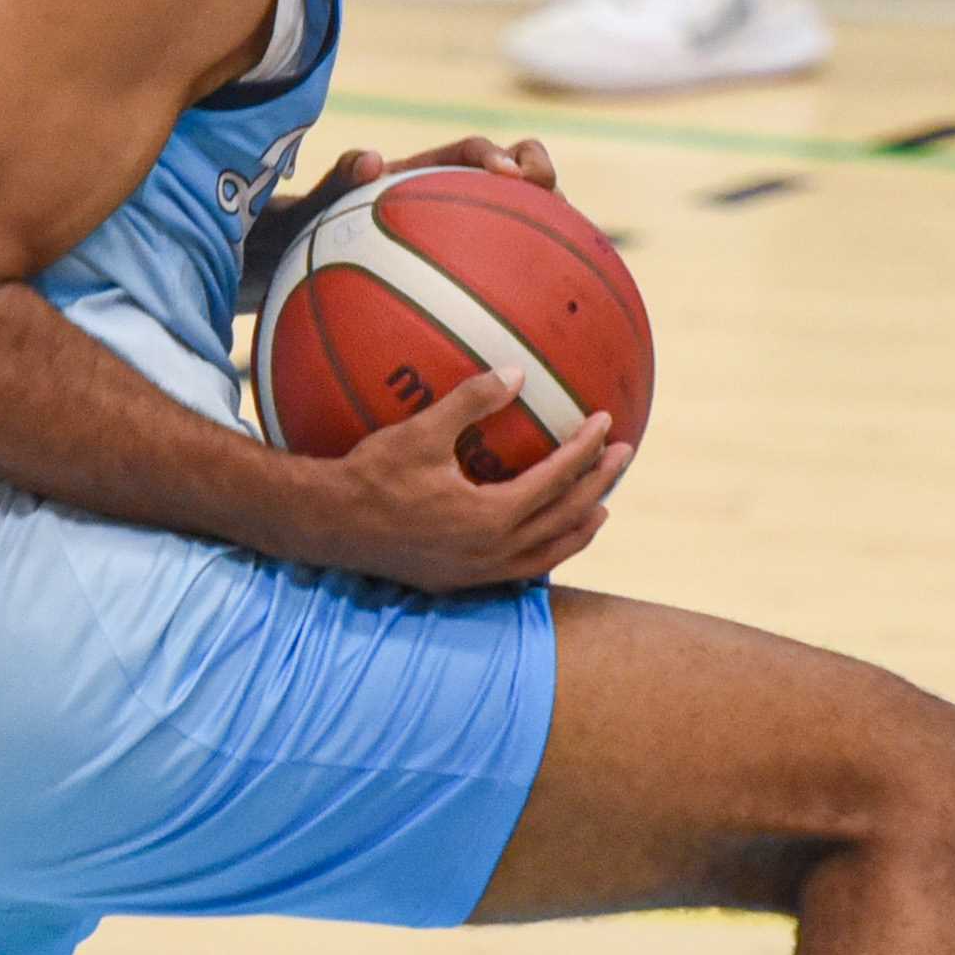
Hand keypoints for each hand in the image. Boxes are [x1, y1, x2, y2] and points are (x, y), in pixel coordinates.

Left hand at [250, 132, 564, 302]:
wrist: (286, 268)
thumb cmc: (299, 234)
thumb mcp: (309, 208)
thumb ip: (335, 181)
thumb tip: (370, 159)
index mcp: (423, 177)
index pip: (474, 154)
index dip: (502, 156)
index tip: (511, 176)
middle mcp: (449, 205)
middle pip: (515, 182)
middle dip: (543, 185)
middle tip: (558, 203)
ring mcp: (458, 244)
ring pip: (515, 233)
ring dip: (547, 239)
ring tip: (574, 267)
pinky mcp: (459, 281)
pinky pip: (494, 291)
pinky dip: (517, 307)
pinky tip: (530, 351)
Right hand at [303, 368, 628, 593]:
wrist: (331, 527)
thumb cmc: (373, 474)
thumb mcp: (421, 432)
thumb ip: (471, 401)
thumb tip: (517, 372)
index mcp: (491, 516)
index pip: (557, 481)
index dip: (586, 450)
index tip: (606, 423)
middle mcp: (493, 551)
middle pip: (565, 519)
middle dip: (599, 485)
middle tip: (623, 455)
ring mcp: (478, 572)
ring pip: (548, 555)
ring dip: (579, 529)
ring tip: (601, 510)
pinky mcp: (460, 581)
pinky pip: (520, 571)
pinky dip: (545, 552)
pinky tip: (544, 538)